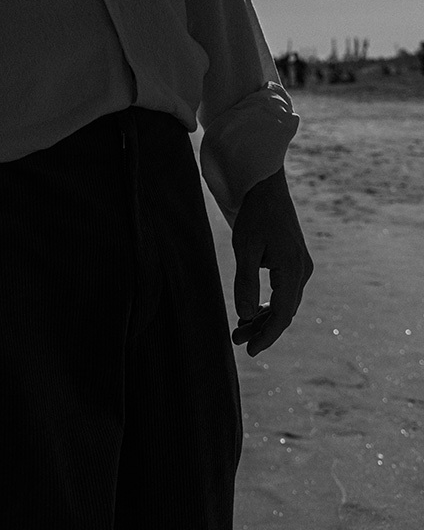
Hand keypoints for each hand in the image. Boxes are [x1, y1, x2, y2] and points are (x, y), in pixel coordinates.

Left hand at [230, 168, 313, 355]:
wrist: (267, 188)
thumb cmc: (255, 215)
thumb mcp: (244, 247)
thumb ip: (245, 282)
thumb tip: (245, 315)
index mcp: (292, 269)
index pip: (282, 314)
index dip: (267, 335)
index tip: (250, 350)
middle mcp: (302, 270)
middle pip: (284, 311)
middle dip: (261, 329)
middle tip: (237, 340)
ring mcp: (301, 266)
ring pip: (284, 302)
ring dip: (263, 317)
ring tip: (239, 329)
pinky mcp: (294, 261)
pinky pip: (284, 291)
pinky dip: (268, 303)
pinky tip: (251, 310)